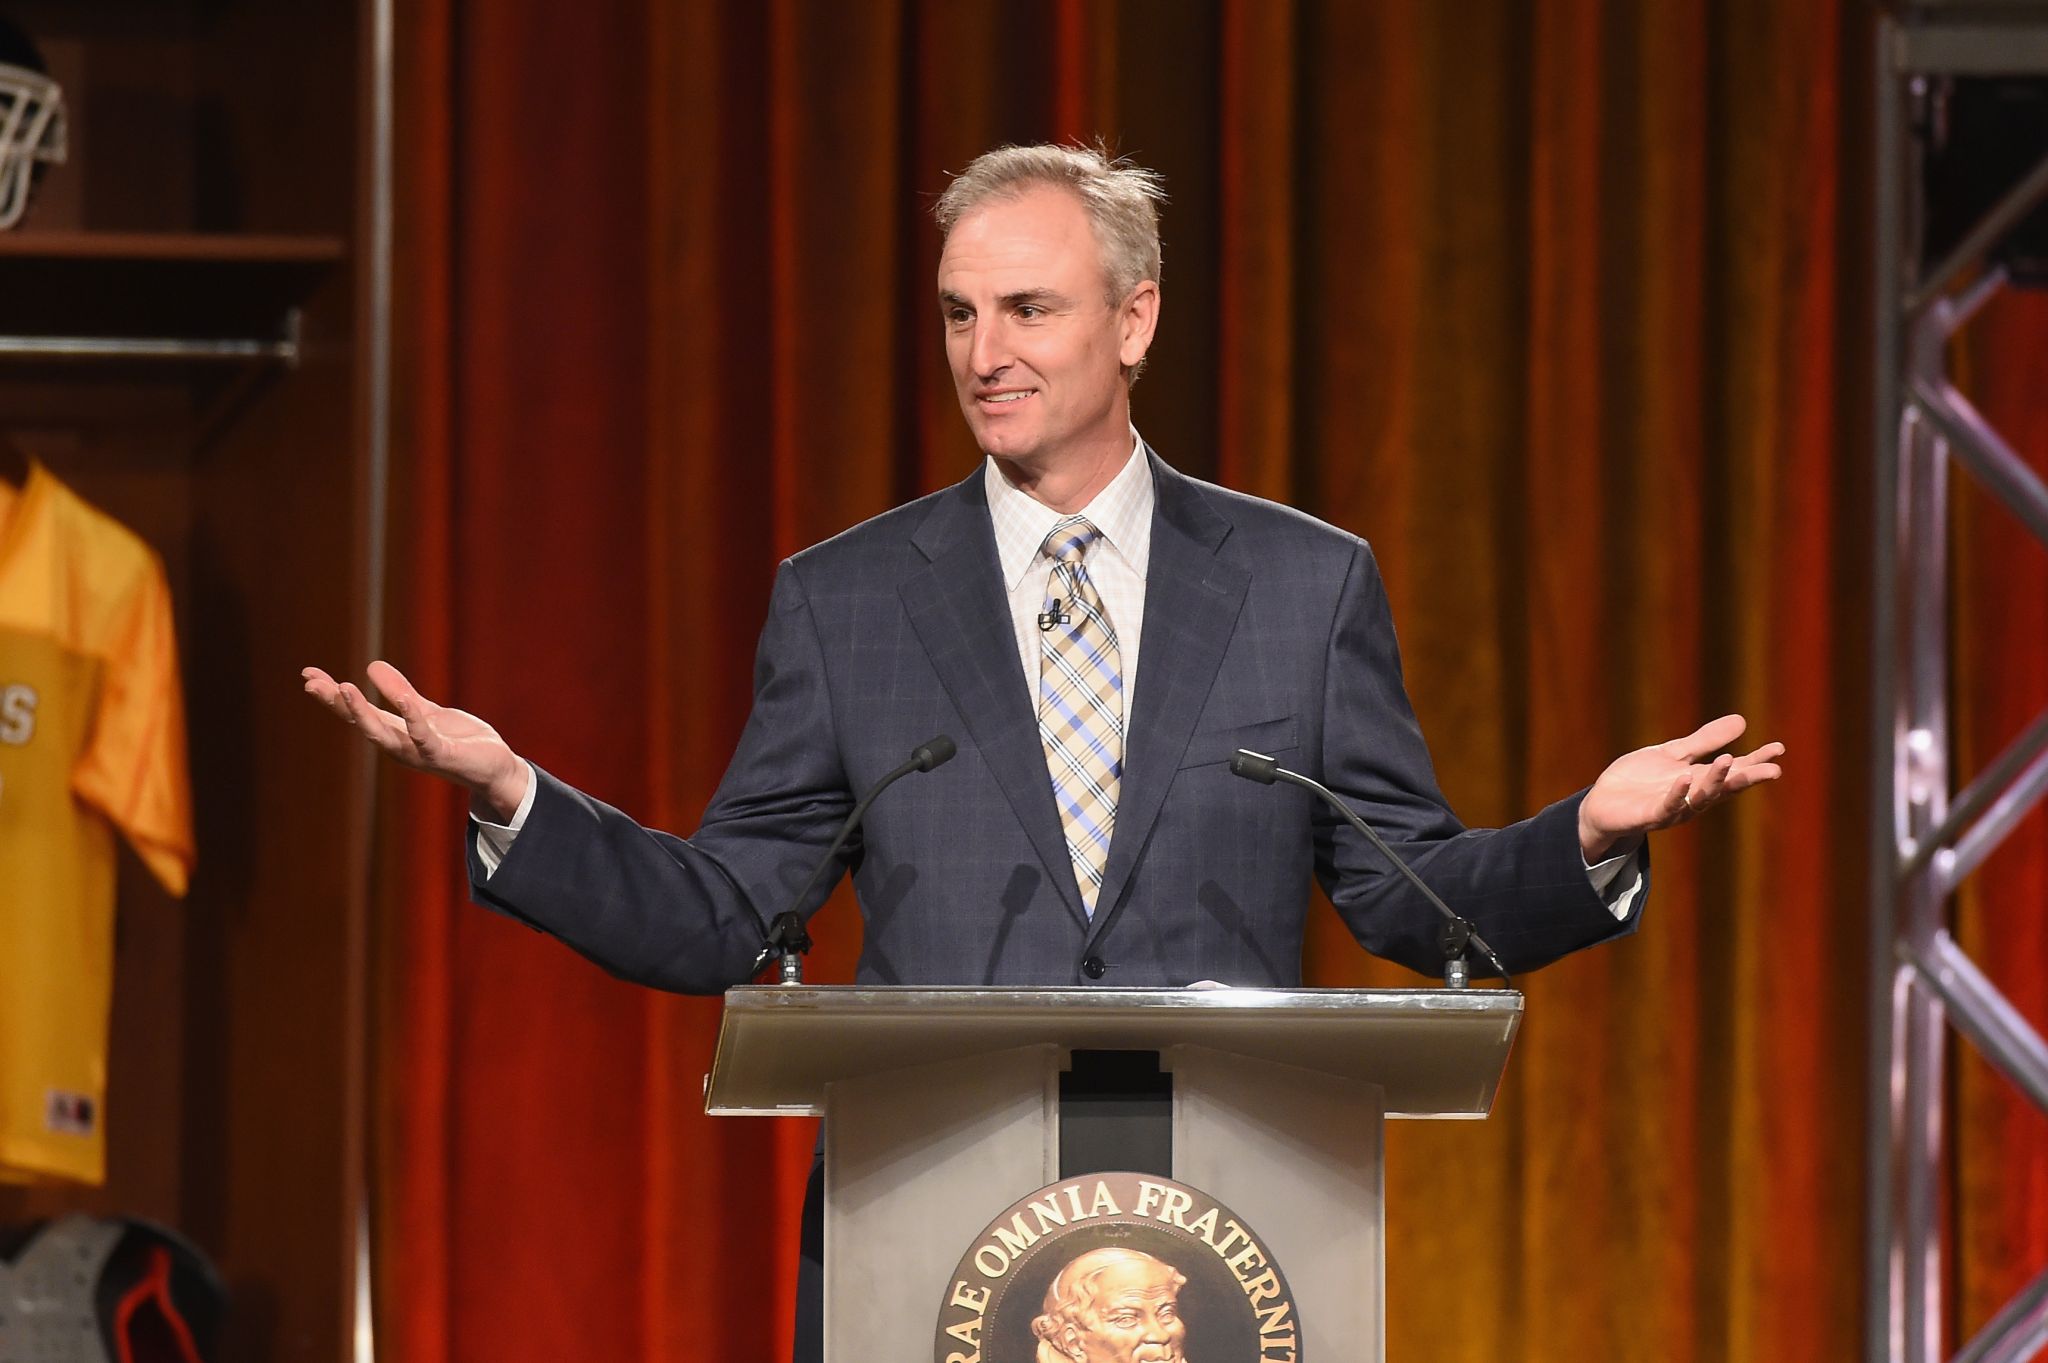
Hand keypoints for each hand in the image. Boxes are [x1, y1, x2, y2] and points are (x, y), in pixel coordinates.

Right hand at [301, 660, 529, 819]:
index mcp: (394, 732)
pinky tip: (404, 699)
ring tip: (343, 686)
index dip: (332, 695)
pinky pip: (423, 736)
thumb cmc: (461, 742)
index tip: (308, 673)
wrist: (495, 769)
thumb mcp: (427, 712)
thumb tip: (371, 665)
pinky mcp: (442, 755)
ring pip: (382, 734)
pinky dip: (412, 718)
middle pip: (360, 722)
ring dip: (361, 712)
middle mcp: (399, 745)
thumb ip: (402, 693)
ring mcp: (418, 753)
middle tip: (310, 682)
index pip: (356, 712)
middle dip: (335, 703)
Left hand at [1577, 714, 1784, 861]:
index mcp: (1700, 781)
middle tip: (1773, 769)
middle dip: (1747, 778)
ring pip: (1700, 798)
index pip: (1734, 771)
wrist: (1602, 803)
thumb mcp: (1674, 754)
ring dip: (1715, 781)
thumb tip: (1742, 720)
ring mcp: (1673, 809)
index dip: (1756, 761)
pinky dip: (1677, 793)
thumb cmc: (1639, 780)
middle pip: (1725, 788)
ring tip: (1728, 760)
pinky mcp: (1650, 816)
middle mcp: (1692, 798)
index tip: (1779, 749)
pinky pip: (1667, 806)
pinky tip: (1685, 778)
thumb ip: (1704, 741)